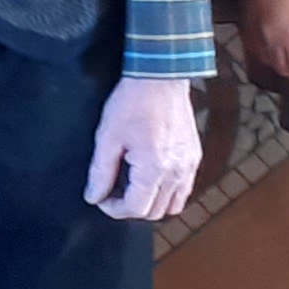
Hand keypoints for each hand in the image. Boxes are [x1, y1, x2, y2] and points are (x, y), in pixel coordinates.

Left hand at [88, 74, 202, 223]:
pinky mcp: (194, 156)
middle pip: (154, 212)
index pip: (135, 209)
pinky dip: (168, 192)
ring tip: (133, 187)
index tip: (101, 197)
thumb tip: (94, 197)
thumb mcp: (108, 137)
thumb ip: (100, 172)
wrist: (161, 77)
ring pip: (172, 205)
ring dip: (151, 203)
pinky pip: (184, 189)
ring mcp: (189, 165)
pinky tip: (151, 177)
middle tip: (113, 192)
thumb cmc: (133, 102)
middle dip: (130, 208)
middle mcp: (177, 172)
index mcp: (154, 169)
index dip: (113, 209)